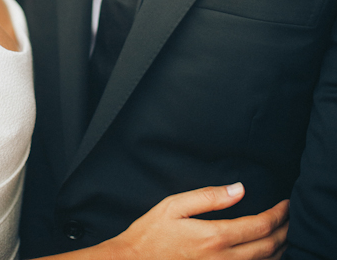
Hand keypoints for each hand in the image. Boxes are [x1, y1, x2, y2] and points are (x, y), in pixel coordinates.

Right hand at [111, 183, 288, 259]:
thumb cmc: (151, 234)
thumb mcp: (175, 206)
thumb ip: (209, 197)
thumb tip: (239, 189)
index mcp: (214, 236)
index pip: (260, 225)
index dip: (278, 214)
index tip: (285, 204)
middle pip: (268, 247)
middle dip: (285, 231)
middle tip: (291, 218)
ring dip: (280, 249)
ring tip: (284, 234)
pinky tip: (265, 255)